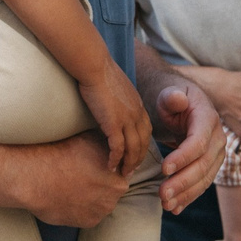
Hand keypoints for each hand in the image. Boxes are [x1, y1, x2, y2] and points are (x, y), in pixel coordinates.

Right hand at [7, 133, 129, 228]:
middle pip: (112, 192)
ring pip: (101, 204)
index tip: (95, 167)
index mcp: (119, 180)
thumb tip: (115, 149)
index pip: (121, 175)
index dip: (108, 170)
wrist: (38, 178)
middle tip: (84, 178)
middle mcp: (113, 199)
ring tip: (75, 188)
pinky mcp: (87, 223)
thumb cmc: (63, 155)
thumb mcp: (92, 141)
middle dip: (102, 186)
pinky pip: (89, 215)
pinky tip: (70, 199)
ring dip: (92, 198)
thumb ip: (110, 149)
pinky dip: (81, 209)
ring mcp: (100, 213)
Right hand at [79, 65, 155, 180]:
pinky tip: (110, 166)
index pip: (146, 130)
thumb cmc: (99, 71)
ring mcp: (127, 119)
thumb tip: (110, 104)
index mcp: (138, 105)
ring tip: (122, 174)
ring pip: (133, 149)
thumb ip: (117, 98)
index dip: (142, 145)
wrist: (94, 65)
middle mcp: (137, 113)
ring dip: (128, 164)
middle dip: (138, 159)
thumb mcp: (115, 86)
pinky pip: (118, 147)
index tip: (135, 155)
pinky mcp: (114, 123)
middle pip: (143, 143)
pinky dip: (115, 159)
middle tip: (130, 171)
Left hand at [148, 74, 222, 212]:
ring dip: (185, 194)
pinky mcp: (210, 165)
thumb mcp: (167, 93)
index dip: (183, 157)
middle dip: (183, 182)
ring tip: (165, 204)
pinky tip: (175, 208)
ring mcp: (216, 154)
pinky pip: (202, 184)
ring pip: (204, 178)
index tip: (164, 169)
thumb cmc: (171, 98)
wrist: (181, 105)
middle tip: (162, 194)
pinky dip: (188, 197)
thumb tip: (178, 99)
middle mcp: (218, 138)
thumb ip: (171, 96)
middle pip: (203, 164)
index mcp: (208, 118)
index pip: (199, 141)